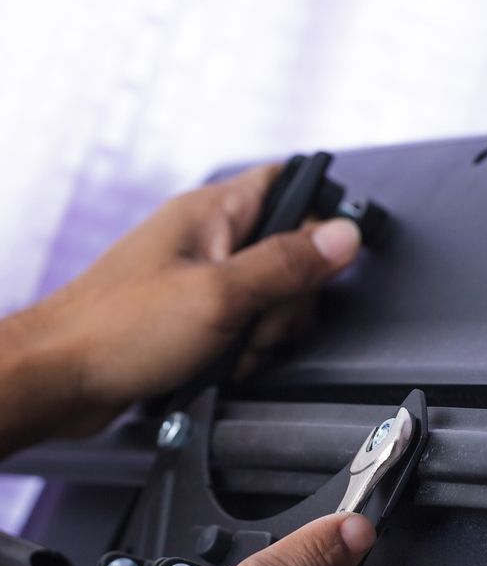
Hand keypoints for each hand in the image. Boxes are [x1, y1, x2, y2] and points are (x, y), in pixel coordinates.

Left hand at [0, 164, 360, 454]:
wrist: (64, 379)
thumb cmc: (118, 331)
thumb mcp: (221, 295)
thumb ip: (287, 264)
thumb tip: (344, 235)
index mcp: (212, 213)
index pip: (288, 186)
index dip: (320, 218)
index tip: (326, 260)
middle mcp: (209, 240)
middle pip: (292, 256)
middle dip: (289, 301)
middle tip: (257, 319)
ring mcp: (204, 279)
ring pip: (274, 300)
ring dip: (266, 334)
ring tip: (230, 347)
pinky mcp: (199, 315)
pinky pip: (248, 328)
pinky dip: (245, 350)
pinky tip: (223, 362)